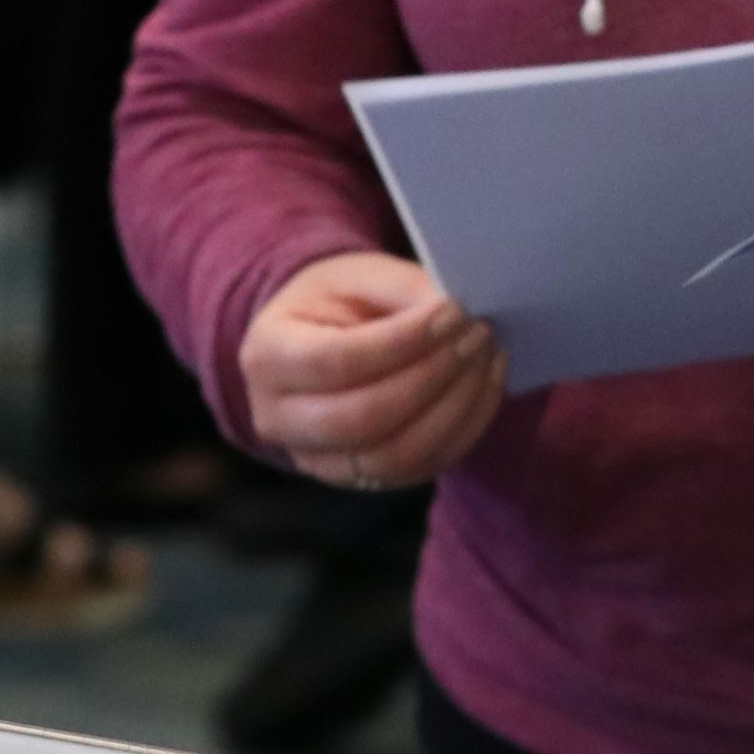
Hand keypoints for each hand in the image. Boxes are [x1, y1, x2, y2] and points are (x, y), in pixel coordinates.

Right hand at [237, 250, 505, 490]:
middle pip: (365, 419)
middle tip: (478, 335)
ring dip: (455, 410)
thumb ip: (404, 288)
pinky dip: (462, 431)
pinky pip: (417, 470)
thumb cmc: (336, 299)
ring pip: (394, 457)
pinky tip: (483, 387)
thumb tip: (454, 317)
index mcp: (266, 355)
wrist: (317, 338)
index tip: (454, 312)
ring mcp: (314, 459)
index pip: (338, 361)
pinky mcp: (356, 479)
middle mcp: (277, 418)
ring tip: (487, 360)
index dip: (402, 341)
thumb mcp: (359, 274)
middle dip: (433, 377)